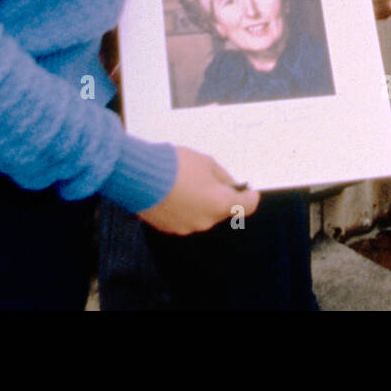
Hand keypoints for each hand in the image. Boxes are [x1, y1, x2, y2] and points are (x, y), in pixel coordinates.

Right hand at [138, 146, 260, 234]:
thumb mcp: (206, 162)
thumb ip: (222, 177)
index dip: (250, 197)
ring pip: (203, 215)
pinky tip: (176, 192)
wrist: (140, 176)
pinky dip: (186, 208)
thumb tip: (230, 184)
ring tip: (189, 183)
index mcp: (220, 204)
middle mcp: (206, 220)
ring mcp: (187, 227)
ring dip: (202, 202)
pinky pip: (186, 218)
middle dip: (222, 197)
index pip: (246, 207)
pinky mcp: (170, 228)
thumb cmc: (175, 166)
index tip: (250, 190)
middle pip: (223, 211)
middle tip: (214, 180)